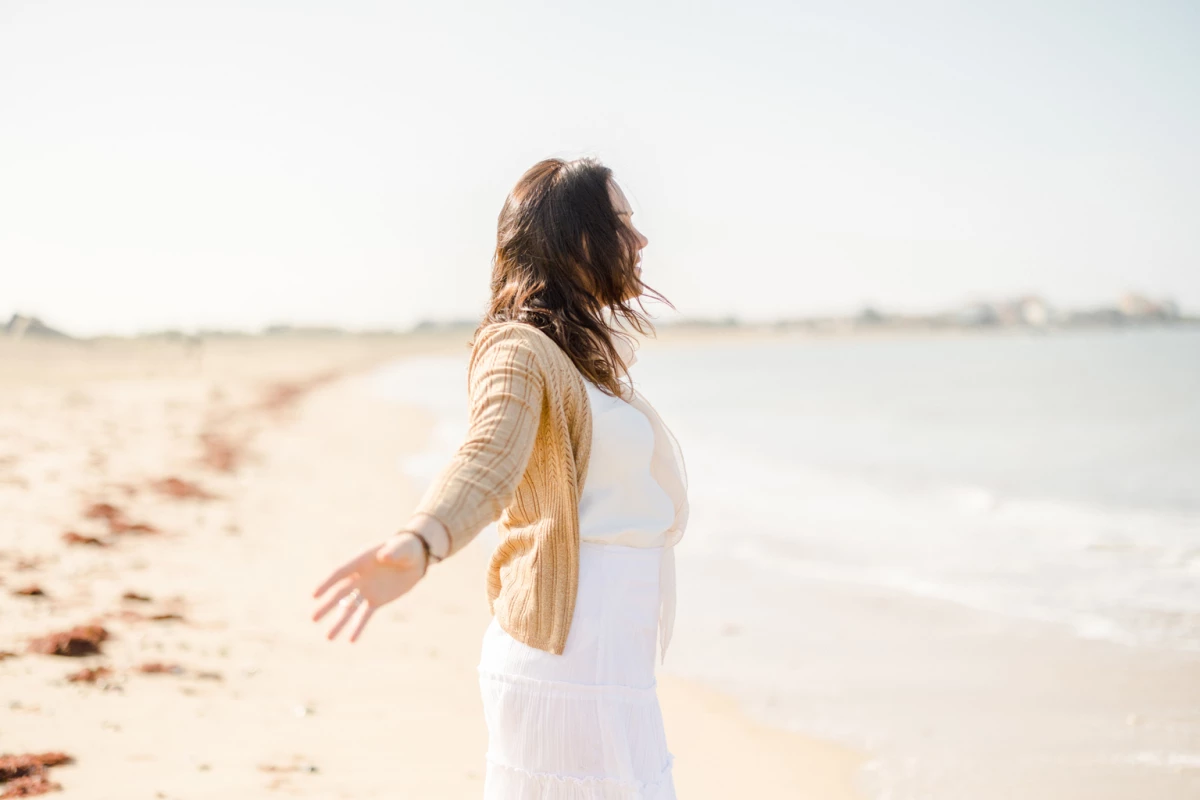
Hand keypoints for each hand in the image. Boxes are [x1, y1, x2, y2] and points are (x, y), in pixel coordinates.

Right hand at [311, 533, 427, 642]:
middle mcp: (359, 577)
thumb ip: (393, 552)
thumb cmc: (405, 548)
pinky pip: (364, 615)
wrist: (415, 559)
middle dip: (327, 605)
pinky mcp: (376, 600)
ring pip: (349, 608)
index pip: (340, 573)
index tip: (315, 595)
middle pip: (340, 593)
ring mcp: (366, 590)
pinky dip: (358, 627)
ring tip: (328, 637)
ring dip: (339, 622)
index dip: (327, 583)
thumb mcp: (401, 548)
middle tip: (313, 618)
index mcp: (360, 561)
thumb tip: (384, 556)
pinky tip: (351, 640)